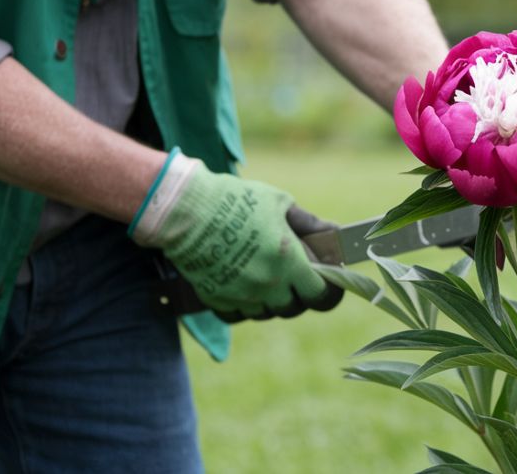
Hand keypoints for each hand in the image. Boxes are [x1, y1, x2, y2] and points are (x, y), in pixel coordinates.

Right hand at [130, 148, 342, 319]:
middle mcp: (267, 283)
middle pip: (292, 308)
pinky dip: (244, 306)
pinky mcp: (216, 299)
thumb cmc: (235, 200)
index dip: (327, 292)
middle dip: (297, 295)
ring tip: (265, 276)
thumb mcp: (279, 203)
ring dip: (270, 300)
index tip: (325, 284)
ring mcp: (240, 295)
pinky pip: (238, 314)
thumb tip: (332, 233)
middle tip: (294, 278)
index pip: (320, 295)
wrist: (184, 209)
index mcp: (287, 260)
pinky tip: (242, 286)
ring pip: (265, 313)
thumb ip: (308, 223)